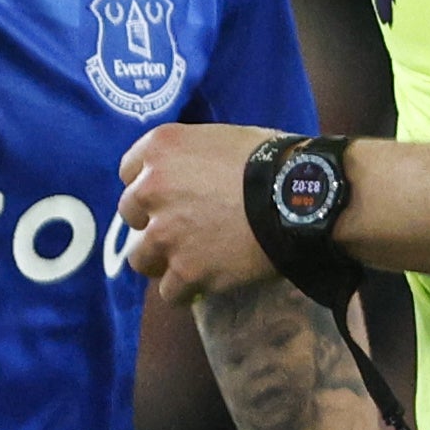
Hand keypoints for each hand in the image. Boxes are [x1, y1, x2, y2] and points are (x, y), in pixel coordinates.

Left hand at [119, 122, 278, 292]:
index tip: (168, 197)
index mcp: (161, 148)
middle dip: (154, 223)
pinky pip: (170, 292)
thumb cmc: (273, 162)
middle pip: (131, 216)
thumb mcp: (222, 138)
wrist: (300, 198)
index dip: (151, 187)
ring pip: (141, 259)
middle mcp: (151, 188)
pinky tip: (208, 282)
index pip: (129, 172)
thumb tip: (189, 177)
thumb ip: (190, 158)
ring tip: (193, 261)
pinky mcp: (184, 271)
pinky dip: (187, 290)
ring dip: (163, 261)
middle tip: (185, 228)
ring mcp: (165, 233)